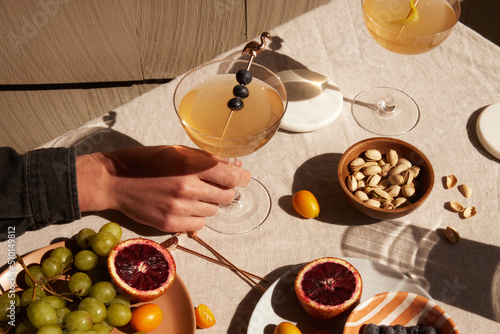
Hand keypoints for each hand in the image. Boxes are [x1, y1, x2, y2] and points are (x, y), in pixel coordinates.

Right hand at [76, 145, 250, 231]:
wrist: (115, 180)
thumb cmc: (147, 161)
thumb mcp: (178, 151)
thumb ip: (207, 159)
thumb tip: (234, 166)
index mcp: (191, 166)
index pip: (232, 176)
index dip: (242, 177)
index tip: (242, 177)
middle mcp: (187, 188)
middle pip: (227, 196)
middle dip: (225, 190)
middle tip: (213, 185)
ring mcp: (179, 208)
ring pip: (213, 211)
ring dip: (208, 204)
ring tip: (191, 195)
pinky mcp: (169, 224)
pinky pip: (199, 225)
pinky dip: (196, 217)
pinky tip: (184, 207)